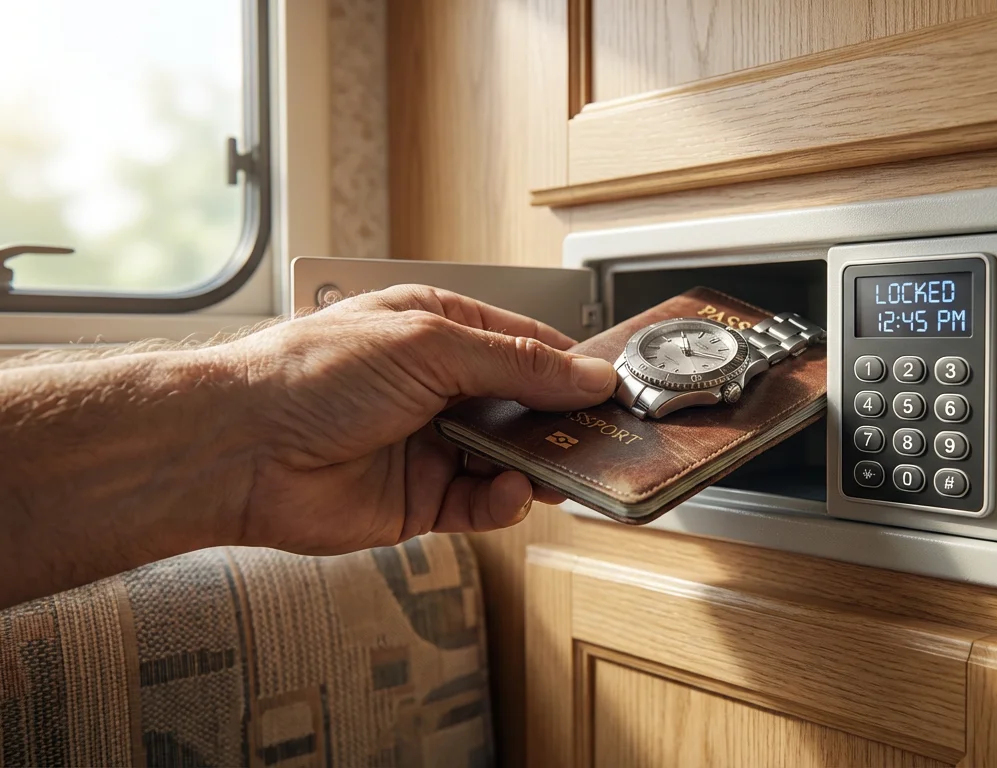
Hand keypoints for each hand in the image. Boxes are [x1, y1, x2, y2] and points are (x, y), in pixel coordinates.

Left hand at [218, 284, 615, 554]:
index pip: (526, 346)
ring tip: (559, 470)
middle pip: (525, 406)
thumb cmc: (311, 375)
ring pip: (510, 459)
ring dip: (538, 465)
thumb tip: (584, 374)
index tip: (611, 389)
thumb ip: (516, 364)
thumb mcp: (430, 345)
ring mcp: (431, 445)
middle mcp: (438, 387)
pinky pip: (482, 505)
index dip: (571, 367)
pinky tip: (508, 494)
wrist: (240, 450)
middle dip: (561, 422)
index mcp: (439, 330)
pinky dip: (503, 503)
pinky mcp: (420, 501)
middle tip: (599, 437)